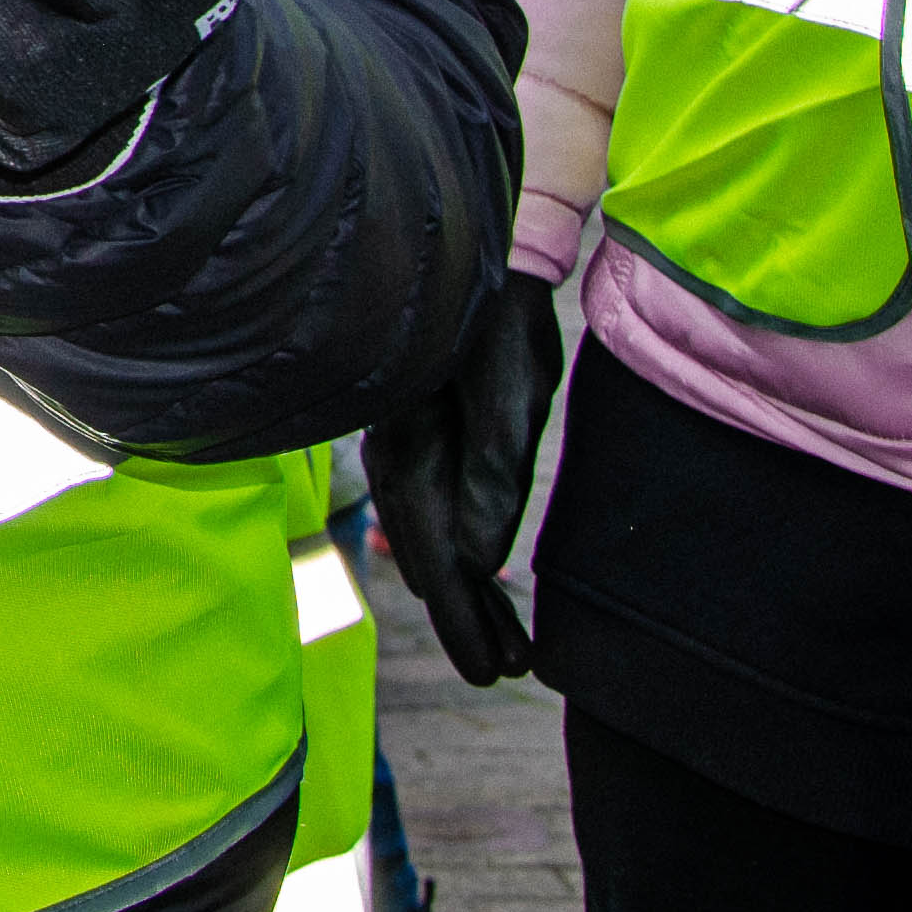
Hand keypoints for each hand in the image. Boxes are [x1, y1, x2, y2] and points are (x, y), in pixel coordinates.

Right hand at [367, 272, 562, 685]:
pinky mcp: (420, 430)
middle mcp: (402, 453)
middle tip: (502, 672)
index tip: (494, 672)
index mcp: (418, 449)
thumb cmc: (498, 311)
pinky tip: (468, 569)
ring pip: (430, 535)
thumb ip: (492, 471)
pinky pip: (431, 507)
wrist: (478, 238)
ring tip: (505, 643)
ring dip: (465, 592)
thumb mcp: (508, 388)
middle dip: (466, 619)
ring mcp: (406, 442)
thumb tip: (483, 561)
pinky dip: (452, 550)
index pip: (440, 556)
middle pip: (431, 555)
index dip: (466, 619)